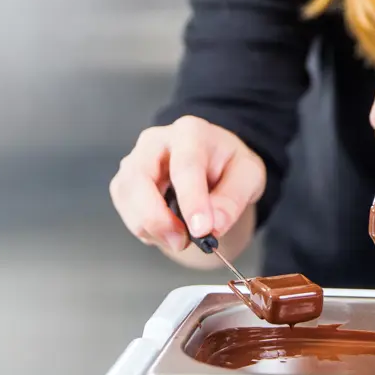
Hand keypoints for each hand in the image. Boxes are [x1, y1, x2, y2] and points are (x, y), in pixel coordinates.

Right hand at [109, 116, 265, 257]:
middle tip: (183, 242)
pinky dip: (145, 229)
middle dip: (158, 218)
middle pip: (140, 177)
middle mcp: (155, 142)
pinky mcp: (125, 182)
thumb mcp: (249, 175)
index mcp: (191, 133)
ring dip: (151, 227)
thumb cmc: (227, 165)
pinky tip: (167, 230)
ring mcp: (135, 160)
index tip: (202, 229)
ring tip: (181, 239)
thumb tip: (214, 225)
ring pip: (127, 196)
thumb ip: (234, 199)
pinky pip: (125, 210)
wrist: (212, 163)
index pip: (185, 166)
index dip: (192, 200)